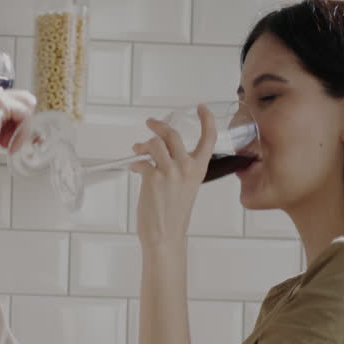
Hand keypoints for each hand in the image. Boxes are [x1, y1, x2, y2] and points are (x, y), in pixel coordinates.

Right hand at [0, 89, 35, 195]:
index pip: (16, 102)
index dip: (19, 124)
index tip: (7, 142)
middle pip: (25, 100)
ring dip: (22, 129)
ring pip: (27, 106)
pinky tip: (7, 146)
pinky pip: (25, 114)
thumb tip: (24, 125)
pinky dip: (22, 133)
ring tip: (5, 145)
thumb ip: (5, 125)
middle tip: (8, 143)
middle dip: (23, 123)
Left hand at [130, 104, 216, 248]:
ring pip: (154, 143)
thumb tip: (153, 152)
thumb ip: (177, 168)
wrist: (165, 236)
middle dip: (158, 126)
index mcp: (199, 169)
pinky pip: (141, 161)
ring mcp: (170, 172)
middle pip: (172, 134)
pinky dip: (135, 163)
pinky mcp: (153, 178)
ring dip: (143, 144)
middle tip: (150, 123)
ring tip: (137, 150)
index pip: (209, 139)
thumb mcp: (184, 188)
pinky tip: (134, 169)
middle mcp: (187, 167)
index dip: (207, 120)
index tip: (201, 108)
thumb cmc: (173, 215)